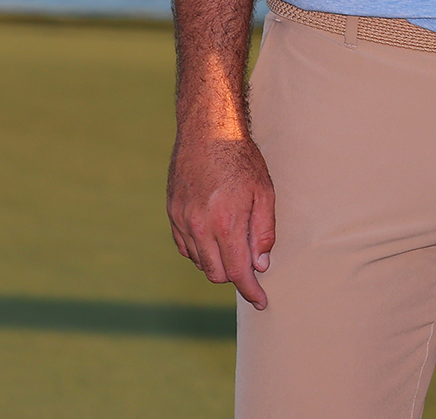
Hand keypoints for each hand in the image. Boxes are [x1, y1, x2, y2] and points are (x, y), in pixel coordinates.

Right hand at [168, 134, 276, 308]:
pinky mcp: (172, 214)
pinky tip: (215, 237)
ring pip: (200, 261)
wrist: (206, 133)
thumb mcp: (264, 193)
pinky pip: (185, 247)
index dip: (250, 290)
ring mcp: (181, 222)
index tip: (261, 302)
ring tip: (236, 243)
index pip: (237, 271)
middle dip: (236, 275)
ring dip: (219, 261)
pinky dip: (201, 250)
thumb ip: (263, 232)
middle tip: (253, 265)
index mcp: (225, 223)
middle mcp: (198, 227)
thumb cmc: (242, 160)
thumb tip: (260, 265)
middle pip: (216, 272)